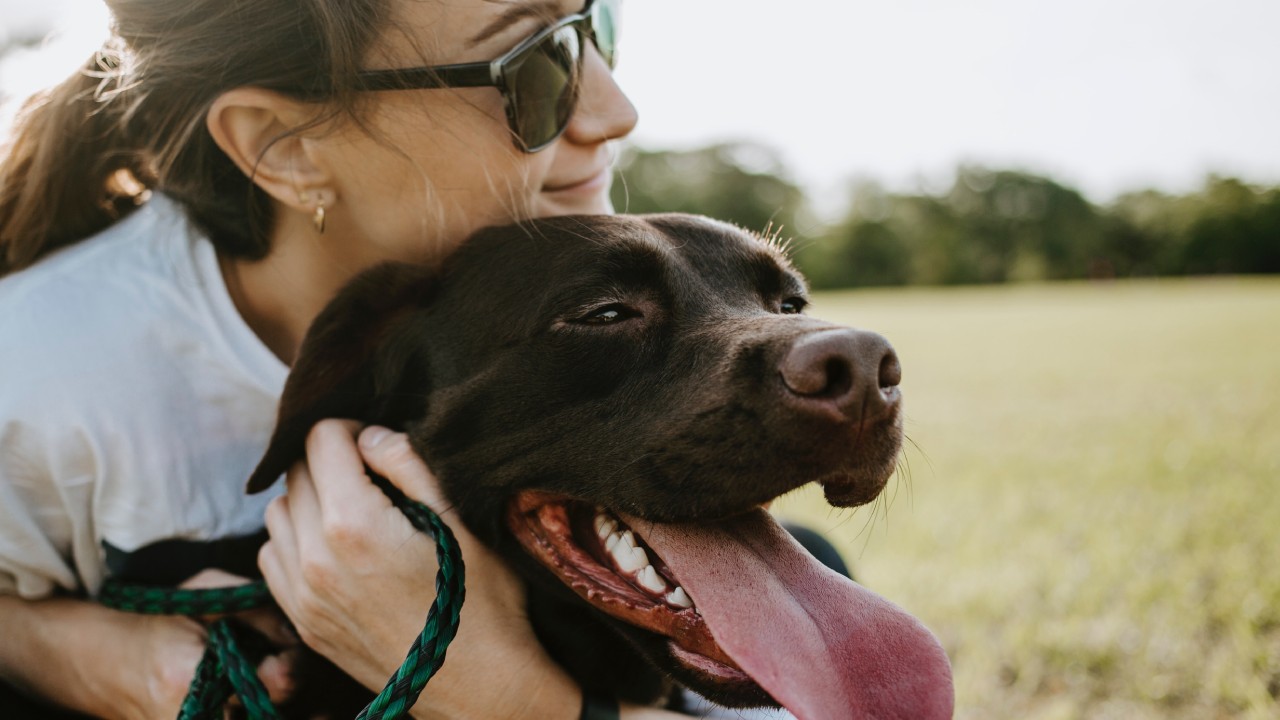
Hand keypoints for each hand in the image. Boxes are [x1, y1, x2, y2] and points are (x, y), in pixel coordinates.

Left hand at [258, 420, 579, 719]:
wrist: (478, 684)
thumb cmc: (482, 600)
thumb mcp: (460, 520)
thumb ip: (408, 464)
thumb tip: (369, 436)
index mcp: (353, 523)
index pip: (320, 439)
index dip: (351, 428)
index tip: (377, 444)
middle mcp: (315, 557)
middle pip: (296, 472)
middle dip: (329, 460)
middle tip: (372, 474)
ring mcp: (303, 595)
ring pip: (276, 513)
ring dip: (308, 499)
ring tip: (353, 510)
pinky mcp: (303, 621)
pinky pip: (273, 558)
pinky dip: (294, 540)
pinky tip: (335, 548)